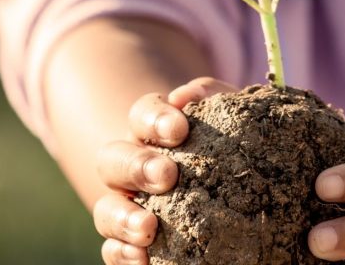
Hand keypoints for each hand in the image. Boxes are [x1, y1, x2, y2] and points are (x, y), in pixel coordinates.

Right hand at [94, 77, 234, 264]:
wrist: (238, 189)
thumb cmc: (232, 143)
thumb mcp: (231, 115)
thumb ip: (212, 96)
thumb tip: (186, 95)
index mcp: (154, 129)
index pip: (143, 114)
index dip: (155, 119)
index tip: (180, 129)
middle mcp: (133, 165)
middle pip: (113, 159)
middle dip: (136, 166)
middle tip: (167, 176)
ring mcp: (128, 206)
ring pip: (106, 210)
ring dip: (122, 217)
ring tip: (148, 228)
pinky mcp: (132, 245)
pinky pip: (113, 251)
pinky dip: (122, 254)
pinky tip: (143, 259)